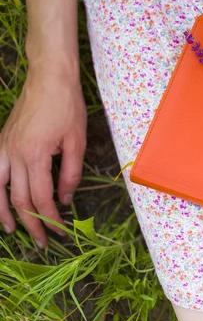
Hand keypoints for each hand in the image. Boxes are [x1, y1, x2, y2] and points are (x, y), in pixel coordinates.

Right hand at [0, 68, 86, 246]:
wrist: (48, 79)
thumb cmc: (67, 107)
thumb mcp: (77, 141)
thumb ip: (71, 173)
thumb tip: (66, 200)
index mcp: (36, 155)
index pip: (42, 198)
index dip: (52, 219)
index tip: (61, 232)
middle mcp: (14, 155)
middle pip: (19, 200)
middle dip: (31, 223)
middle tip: (42, 241)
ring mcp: (3, 148)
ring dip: (4, 214)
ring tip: (12, 232)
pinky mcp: (0, 142)